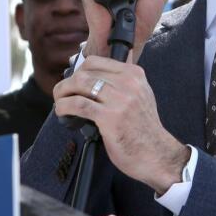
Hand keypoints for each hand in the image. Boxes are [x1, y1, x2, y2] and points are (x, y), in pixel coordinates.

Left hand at [53, 56, 190, 193]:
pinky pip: (78, 104)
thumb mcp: (141, 95)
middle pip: (85, 72)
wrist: (156, 153)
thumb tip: (97, 76)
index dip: (79, 71)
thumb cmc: (145, 129)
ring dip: (62, 93)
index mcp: (134, 74)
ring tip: (60, 102)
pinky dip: (64, 107)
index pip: (96, 61)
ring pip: (79, 84)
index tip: (74, 82)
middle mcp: (128, 83)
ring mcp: (119, 99)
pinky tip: (63, 112)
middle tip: (63, 94)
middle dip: (68, 83)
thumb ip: (124, 83)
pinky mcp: (109, 117)